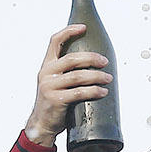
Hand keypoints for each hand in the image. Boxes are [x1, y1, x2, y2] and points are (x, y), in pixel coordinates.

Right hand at [24, 24, 110, 146]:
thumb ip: (67, 72)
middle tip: (105, 62)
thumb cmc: (53, 101)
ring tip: (108, 79)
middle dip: (92, 58)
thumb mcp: (55, 82)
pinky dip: (93, 91)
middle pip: (72, 58)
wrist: (42, 123)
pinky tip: (102, 92)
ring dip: (97, 76)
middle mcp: (46, 73)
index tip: (84, 28)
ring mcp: (49, 86)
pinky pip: (79, 92)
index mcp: (46, 65)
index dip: (69, 31)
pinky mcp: (56, 100)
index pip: (54, 42)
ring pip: (78, 76)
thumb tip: (94, 63)